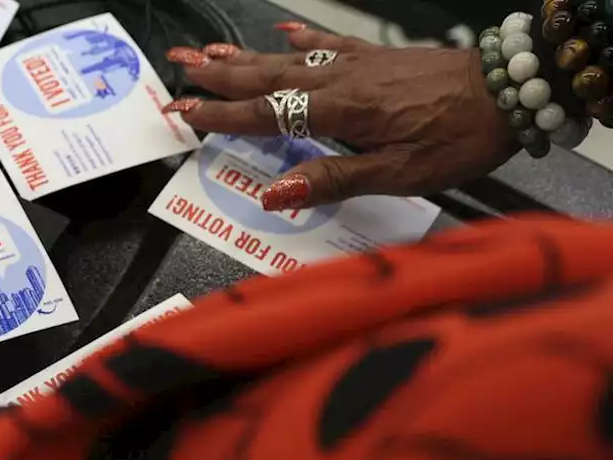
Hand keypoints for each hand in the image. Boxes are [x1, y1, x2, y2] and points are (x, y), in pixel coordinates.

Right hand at [163, 25, 515, 209]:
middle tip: (176, 68)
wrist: (514, 92)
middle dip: (216, 75)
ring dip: (244, 56)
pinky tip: (284, 33)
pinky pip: (329, 44)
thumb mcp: (397, 174)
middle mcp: (342, 81)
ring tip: (207, 52)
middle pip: (264, 77)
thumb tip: (275, 193)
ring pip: (288, 59)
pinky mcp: (379, 58)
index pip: (263, 114)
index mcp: (340, 112)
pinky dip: (302, 39)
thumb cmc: (461, 136)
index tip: (181, 111)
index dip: (218, 115)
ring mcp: (359, 65)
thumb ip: (332, 180)